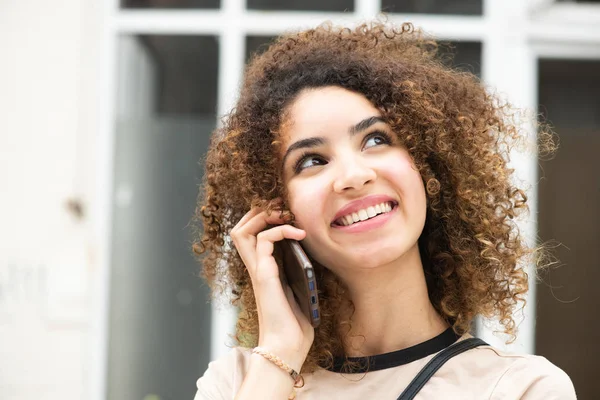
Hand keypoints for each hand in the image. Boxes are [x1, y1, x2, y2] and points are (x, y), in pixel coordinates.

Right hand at [229, 207, 314, 370]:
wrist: (288, 347)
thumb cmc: (295, 323)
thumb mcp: (299, 288)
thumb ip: (297, 269)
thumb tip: (309, 249)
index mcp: (263, 270)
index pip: (250, 235)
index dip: (262, 217)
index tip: (285, 211)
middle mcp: (256, 268)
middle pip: (240, 228)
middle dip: (259, 210)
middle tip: (282, 207)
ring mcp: (258, 270)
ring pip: (242, 230)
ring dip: (264, 215)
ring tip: (286, 214)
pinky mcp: (265, 275)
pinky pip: (266, 240)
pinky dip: (282, 230)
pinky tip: (299, 234)